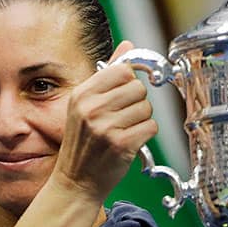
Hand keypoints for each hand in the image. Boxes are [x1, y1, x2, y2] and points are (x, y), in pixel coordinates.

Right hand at [52, 40, 157, 199]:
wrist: (76, 181)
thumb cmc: (84, 143)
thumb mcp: (86, 105)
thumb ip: (107, 74)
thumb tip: (128, 45)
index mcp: (82, 94)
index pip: (122, 70)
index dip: (130, 81)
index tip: (128, 93)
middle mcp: (92, 108)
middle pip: (138, 88)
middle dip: (138, 103)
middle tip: (125, 118)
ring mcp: (106, 127)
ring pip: (146, 108)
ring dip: (142, 120)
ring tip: (126, 130)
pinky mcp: (122, 144)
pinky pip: (151, 127)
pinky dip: (146, 134)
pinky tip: (132, 141)